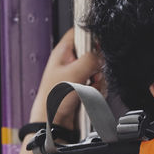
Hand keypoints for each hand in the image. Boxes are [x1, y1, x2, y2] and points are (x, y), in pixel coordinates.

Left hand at [17, 29, 102, 153]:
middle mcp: (70, 62)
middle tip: (91, 73)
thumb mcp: (74, 73)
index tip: (97, 45)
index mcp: (63, 52)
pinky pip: (98, 83)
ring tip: (87, 88)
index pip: (79, 32)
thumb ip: (90, 60)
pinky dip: (97, 90)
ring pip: (98, 70)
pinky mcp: (84, 87)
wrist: (54, 122)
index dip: (90, 35)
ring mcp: (78, 75)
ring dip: (98, 80)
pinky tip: (89, 95)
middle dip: (97, 65)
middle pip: (93, 53)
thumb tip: (100, 55)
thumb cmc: (53, 99)